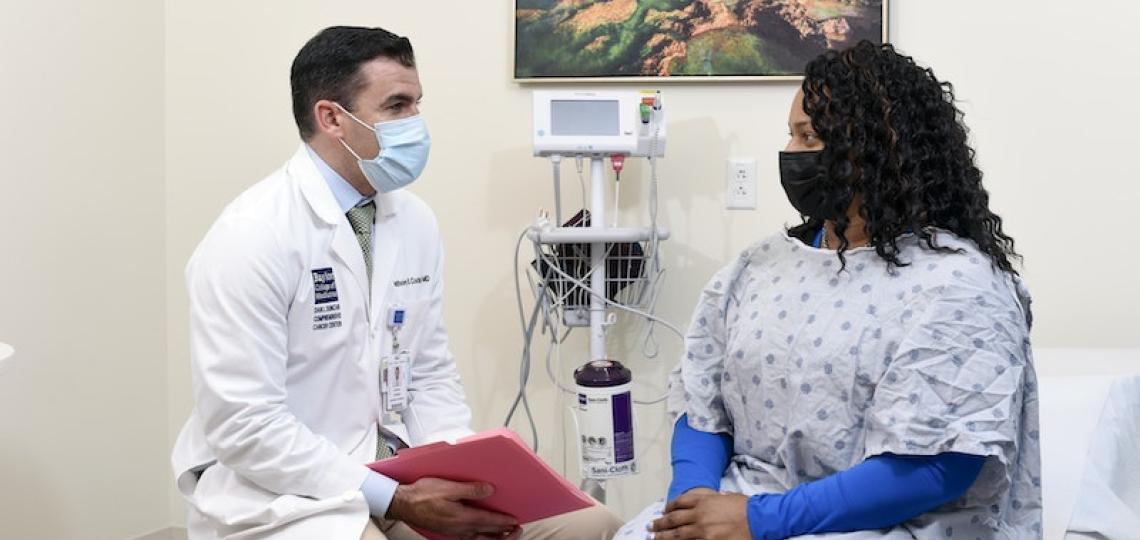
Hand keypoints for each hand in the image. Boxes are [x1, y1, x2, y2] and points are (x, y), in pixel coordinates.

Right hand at [386, 478, 520, 538]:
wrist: (403, 504)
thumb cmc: (422, 495)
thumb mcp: (448, 487)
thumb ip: (471, 490)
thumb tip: (489, 490)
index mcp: (462, 518)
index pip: (490, 522)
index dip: (504, 522)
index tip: (515, 521)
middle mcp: (460, 529)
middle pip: (488, 536)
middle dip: (504, 534)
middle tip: (516, 530)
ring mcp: (453, 532)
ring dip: (494, 538)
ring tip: (504, 535)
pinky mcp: (448, 532)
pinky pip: (470, 539)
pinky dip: (481, 538)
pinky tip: (482, 535)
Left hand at [650, 490, 749, 539]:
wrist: (759, 518)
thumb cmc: (747, 507)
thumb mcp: (727, 496)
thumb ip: (714, 499)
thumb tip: (709, 499)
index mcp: (704, 501)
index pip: (680, 502)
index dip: (669, 507)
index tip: (664, 511)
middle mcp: (700, 515)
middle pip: (674, 520)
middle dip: (660, 524)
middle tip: (651, 527)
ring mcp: (703, 531)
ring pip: (677, 535)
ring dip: (663, 537)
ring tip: (654, 538)